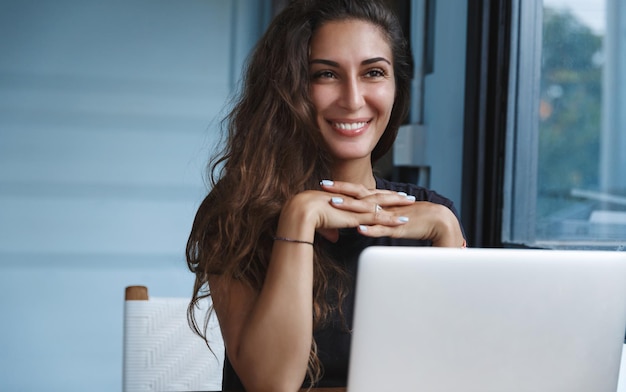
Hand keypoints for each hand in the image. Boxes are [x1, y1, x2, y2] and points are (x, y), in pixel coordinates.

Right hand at [279, 182, 411, 242]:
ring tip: (411, 204)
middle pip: (378, 196)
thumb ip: (330, 230)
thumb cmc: (307, 217)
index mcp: (345, 199)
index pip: (365, 195)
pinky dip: (392, 220)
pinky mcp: (358, 217)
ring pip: (382, 204)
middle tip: (407, 196)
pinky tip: (403, 221)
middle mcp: (353, 201)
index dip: (377, 195)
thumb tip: (333, 238)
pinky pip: (379, 218)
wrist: (302, 212)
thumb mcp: (322, 225)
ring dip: (398, 205)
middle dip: (393, 196)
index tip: (388, 195)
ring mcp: (357, 208)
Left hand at [320, 180, 464, 246]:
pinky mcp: (397, 228)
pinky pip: (382, 229)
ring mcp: (389, 215)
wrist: (439, 220)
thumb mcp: (391, 214)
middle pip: (359, 195)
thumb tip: (361, 216)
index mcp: (381, 200)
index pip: (358, 190)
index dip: (342, 186)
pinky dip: (370, 229)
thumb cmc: (413, 218)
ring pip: (367, 210)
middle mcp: (383, 204)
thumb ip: (377, 214)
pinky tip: (359, 230)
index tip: (324, 183)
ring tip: (334, 203)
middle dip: (341, 190)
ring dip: (351, 206)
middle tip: (323, 185)